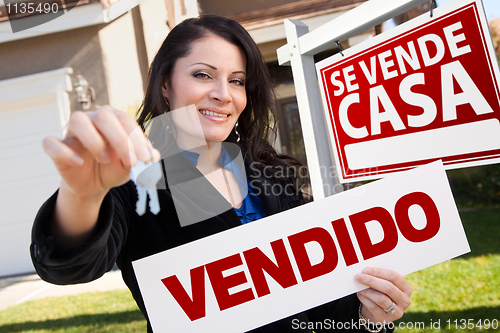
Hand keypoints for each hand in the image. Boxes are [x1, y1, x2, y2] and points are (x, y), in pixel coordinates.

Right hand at [42, 105, 159, 199]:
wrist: (94, 184)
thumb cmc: (114, 167)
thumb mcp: (132, 165)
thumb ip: (144, 158)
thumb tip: (155, 155)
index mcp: (114, 119)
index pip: (126, 120)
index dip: (137, 140)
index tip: (145, 160)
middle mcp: (93, 119)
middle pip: (104, 116)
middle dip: (120, 140)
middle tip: (130, 162)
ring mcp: (72, 132)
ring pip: (77, 120)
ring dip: (94, 140)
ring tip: (105, 159)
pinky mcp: (56, 147)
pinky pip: (51, 142)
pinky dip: (64, 152)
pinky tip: (78, 162)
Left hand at [355, 267, 411, 324]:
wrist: (375, 312)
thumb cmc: (379, 292)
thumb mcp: (383, 284)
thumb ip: (378, 277)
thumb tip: (365, 271)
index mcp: (406, 288)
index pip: (394, 277)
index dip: (379, 272)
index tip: (366, 270)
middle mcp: (404, 301)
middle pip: (388, 288)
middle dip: (371, 280)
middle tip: (359, 276)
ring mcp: (397, 312)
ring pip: (381, 299)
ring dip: (367, 291)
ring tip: (358, 287)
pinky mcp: (386, 319)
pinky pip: (374, 307)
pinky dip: (365, 299)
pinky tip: (360, 294)